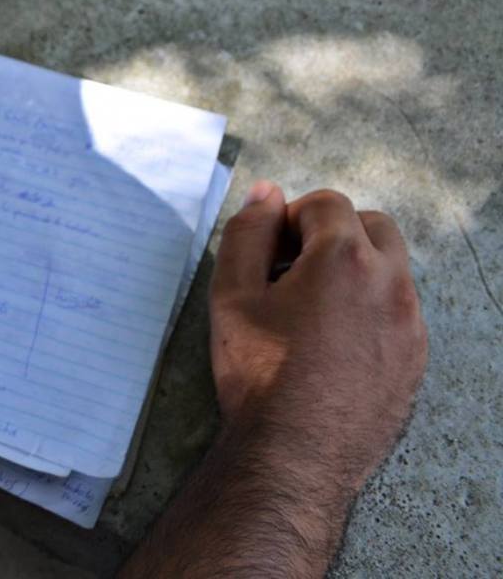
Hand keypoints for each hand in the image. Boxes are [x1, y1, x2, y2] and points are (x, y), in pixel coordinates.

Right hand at [210, 182, 426, 497]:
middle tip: (292, 269)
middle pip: (372, 226)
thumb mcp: (232, 295)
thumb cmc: (258, 372)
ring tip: (311, 308)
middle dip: (332, 234)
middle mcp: (391, 283)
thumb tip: (267, 193)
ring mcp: (410, 323)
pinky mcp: (415, 358)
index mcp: (345, 258)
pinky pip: (399, 310)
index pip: (326, 204)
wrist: (295, 454)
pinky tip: (332, 341)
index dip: (290, 218)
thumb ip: (248, 233)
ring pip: (391, 268)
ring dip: (355, 269)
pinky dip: (370, 307)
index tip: (269, 250)